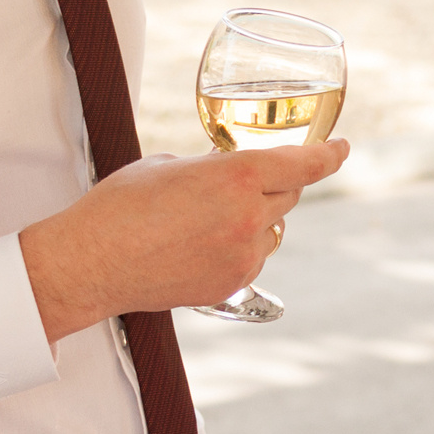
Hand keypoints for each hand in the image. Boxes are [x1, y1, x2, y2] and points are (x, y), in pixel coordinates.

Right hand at [21, 141, 348, 341]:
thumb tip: (227, 171)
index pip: (305, 164)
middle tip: (238, 183)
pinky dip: (240, 247)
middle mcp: (250, 217)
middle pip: (290, 195)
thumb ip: (212, 166)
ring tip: (207, 217)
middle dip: (274, 184)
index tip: (342, 149)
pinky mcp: (232, 284)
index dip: (329, 154)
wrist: (91, 262)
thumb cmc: (121, 206)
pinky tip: (200, 244)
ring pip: (273, 229)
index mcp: (238, 176)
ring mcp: (244, 255)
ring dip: (257, 217)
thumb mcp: (171, 165)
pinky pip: (253, 257)